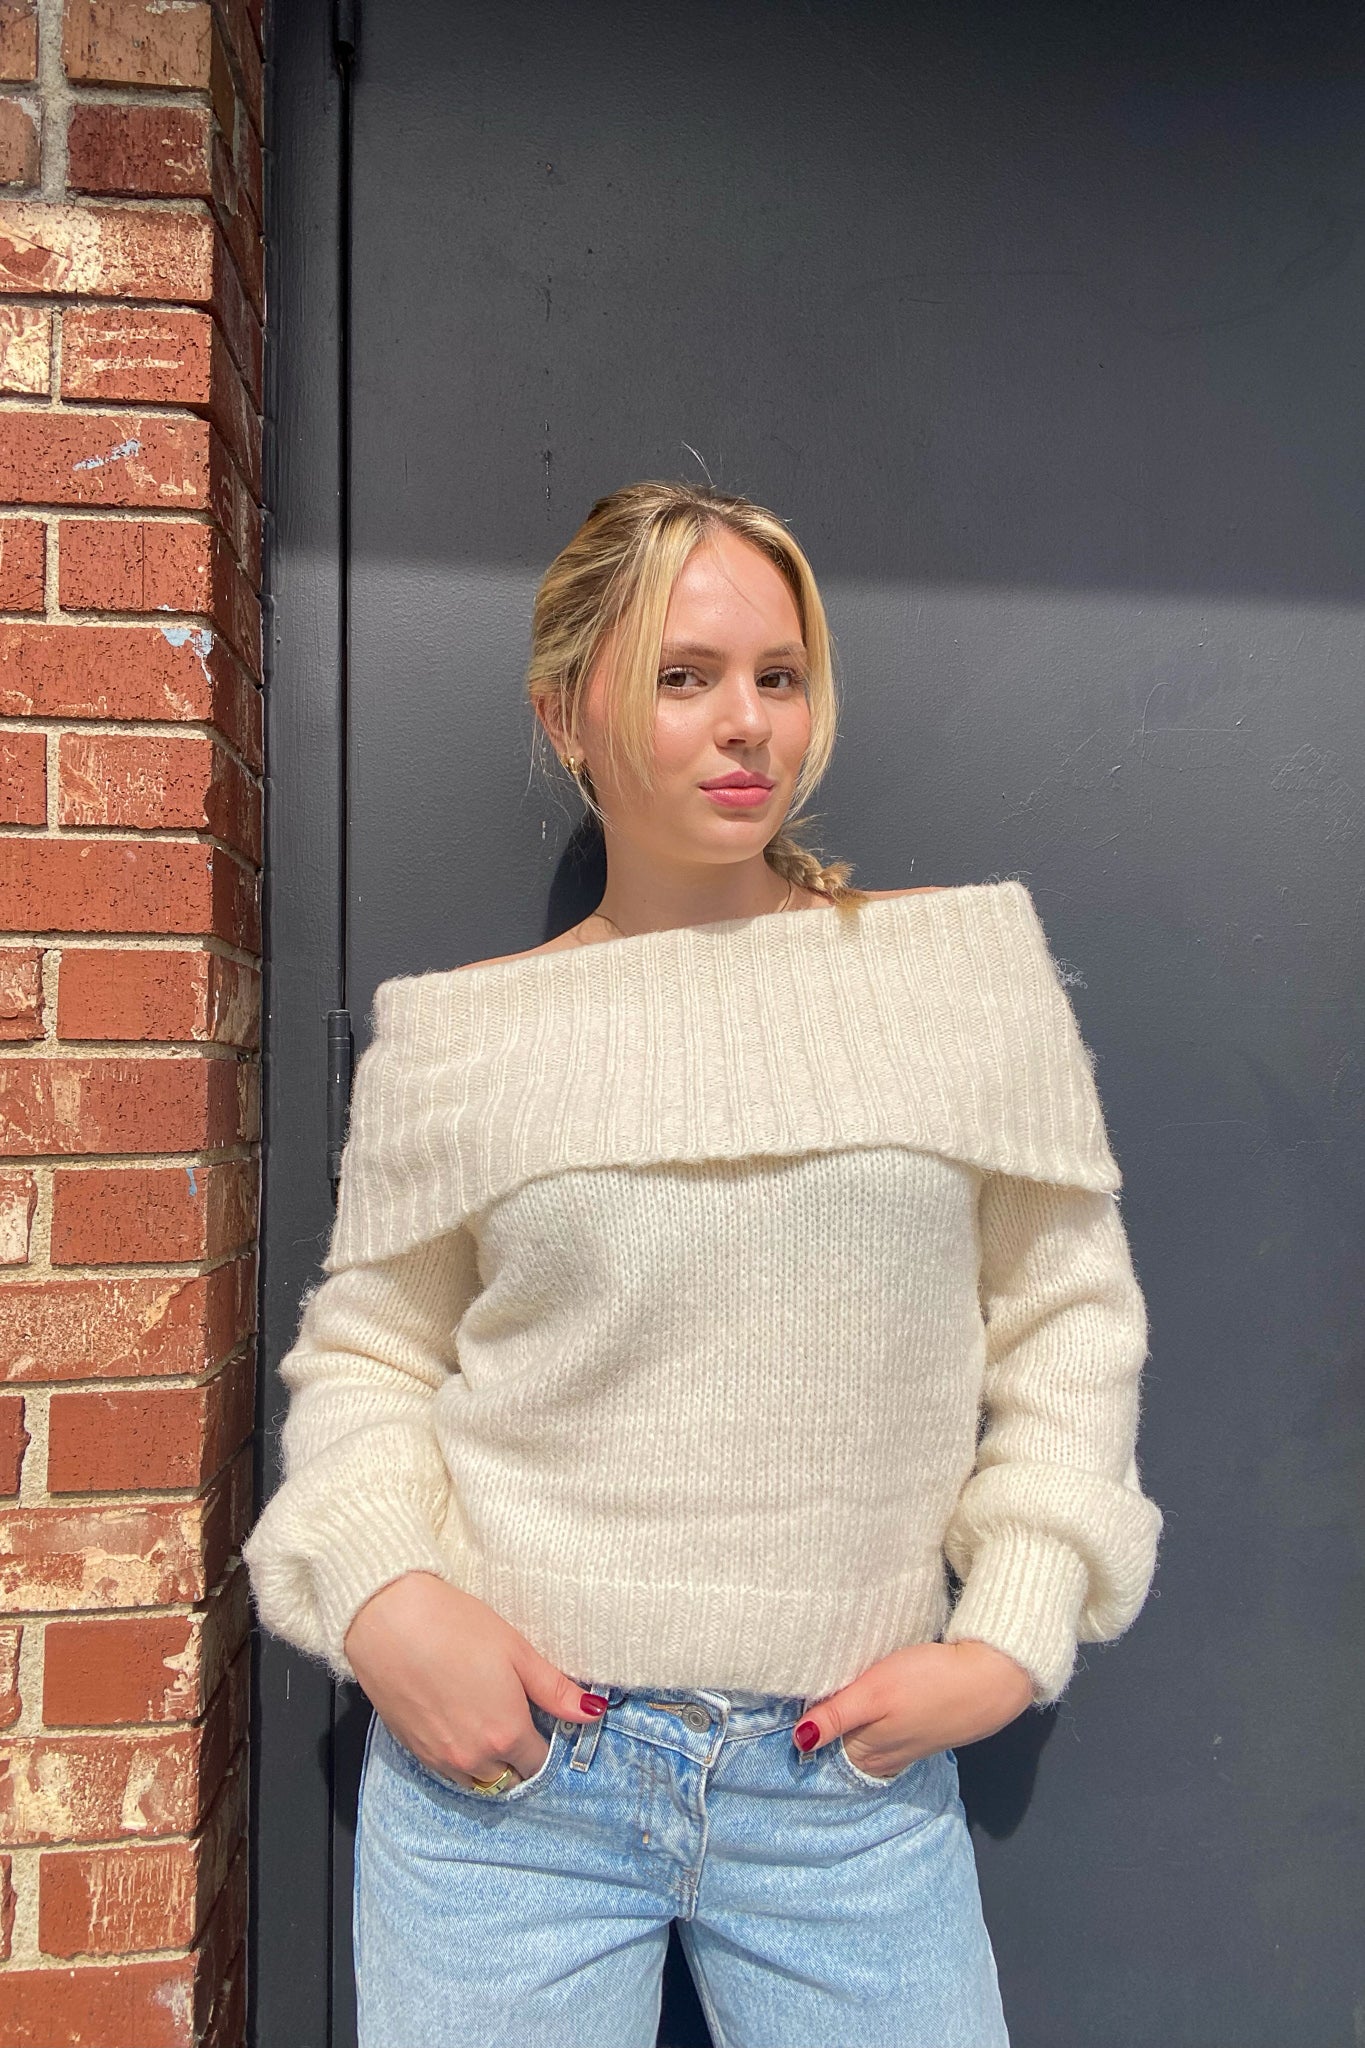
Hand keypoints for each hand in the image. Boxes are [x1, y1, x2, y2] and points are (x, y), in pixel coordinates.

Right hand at [343, 1571, 606, 1789]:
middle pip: (509, 1779)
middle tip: (518, 1722)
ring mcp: (440, 1759)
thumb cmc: (454, 1627)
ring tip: (488, 1724)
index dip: (547, 1745)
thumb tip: (592, 1712)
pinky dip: (460, 1760)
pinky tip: (459, 1723)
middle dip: (519, 1759)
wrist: (388, 1620)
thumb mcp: (516, 1651)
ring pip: (477, 1781)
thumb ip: (555, 1690)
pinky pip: (447, 1773)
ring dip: (489, 1765)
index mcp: (506, 1735)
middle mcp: (473, 1758)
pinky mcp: (413, 1750)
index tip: (545, 1724)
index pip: (539, 1764)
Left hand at [793, 1639, 1034, 1777]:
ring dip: (852, 1712)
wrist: (990, 1677)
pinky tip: (878, 1691)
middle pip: (839, 1737)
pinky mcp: (918, 1729)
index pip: (818, 1744)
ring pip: (862, 1730)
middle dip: (826, 1717)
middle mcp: (881, 1759)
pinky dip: (875, 1710)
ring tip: (843, 1684)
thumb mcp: (873, 1694)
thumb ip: (835, 1717)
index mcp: (864, 1755)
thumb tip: (798, 1741)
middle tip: (817, 1683)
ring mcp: (902, 1746)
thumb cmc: (929, 1682)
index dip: (806, 1720)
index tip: (795, 1698)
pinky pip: (884, 1724)